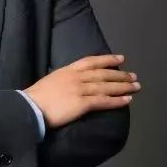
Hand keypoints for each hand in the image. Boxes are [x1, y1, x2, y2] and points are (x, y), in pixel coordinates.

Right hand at [25, 54, 139, 129]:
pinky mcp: (82, 104)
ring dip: (123, 86)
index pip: (91, 61)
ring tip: (136, 87)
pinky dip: (117, 100)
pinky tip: (127, 100)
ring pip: (106, 86)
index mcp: (68, 70)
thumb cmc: (36, 97)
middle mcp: (77, 77)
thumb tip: (73, 82)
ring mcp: (80, 90)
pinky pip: (103, 101)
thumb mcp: (51, 80)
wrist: (30, 107)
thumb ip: (64, 79)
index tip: (121, 59)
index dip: (107, 59)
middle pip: (103, 74)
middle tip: (134, 76)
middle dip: (120, 75)